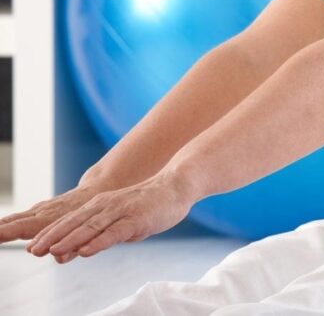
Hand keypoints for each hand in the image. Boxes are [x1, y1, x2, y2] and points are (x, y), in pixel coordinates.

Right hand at [0, 184, 105, 244]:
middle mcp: (38, 213)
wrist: (96, 192)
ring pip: (11, 220)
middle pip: (8, 223)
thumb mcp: (84, 232)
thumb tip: (57, 256)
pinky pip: (15, 220)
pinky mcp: (37, 211)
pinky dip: (3, 226)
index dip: (1, 233)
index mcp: (47, 218)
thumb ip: (70, 247)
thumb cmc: (91, 215)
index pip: (18, 227)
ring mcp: (37, 211)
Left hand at [25, 173, 194, 262]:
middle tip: (32, 250)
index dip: (50, 233)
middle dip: (52, 237)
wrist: (177, 186)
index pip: (70, 221)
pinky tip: (86, 251)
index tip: (32, 246)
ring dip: (70, 240)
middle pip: (74, 223)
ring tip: (52, 250)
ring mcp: (121, 212)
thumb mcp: (122, 217)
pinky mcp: (136, 219)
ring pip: (90, 228)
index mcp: (100, 205)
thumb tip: (87, 248)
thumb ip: (105, 230)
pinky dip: (98, 242)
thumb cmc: (150, 203)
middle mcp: (106, 206)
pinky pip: (114, 233)